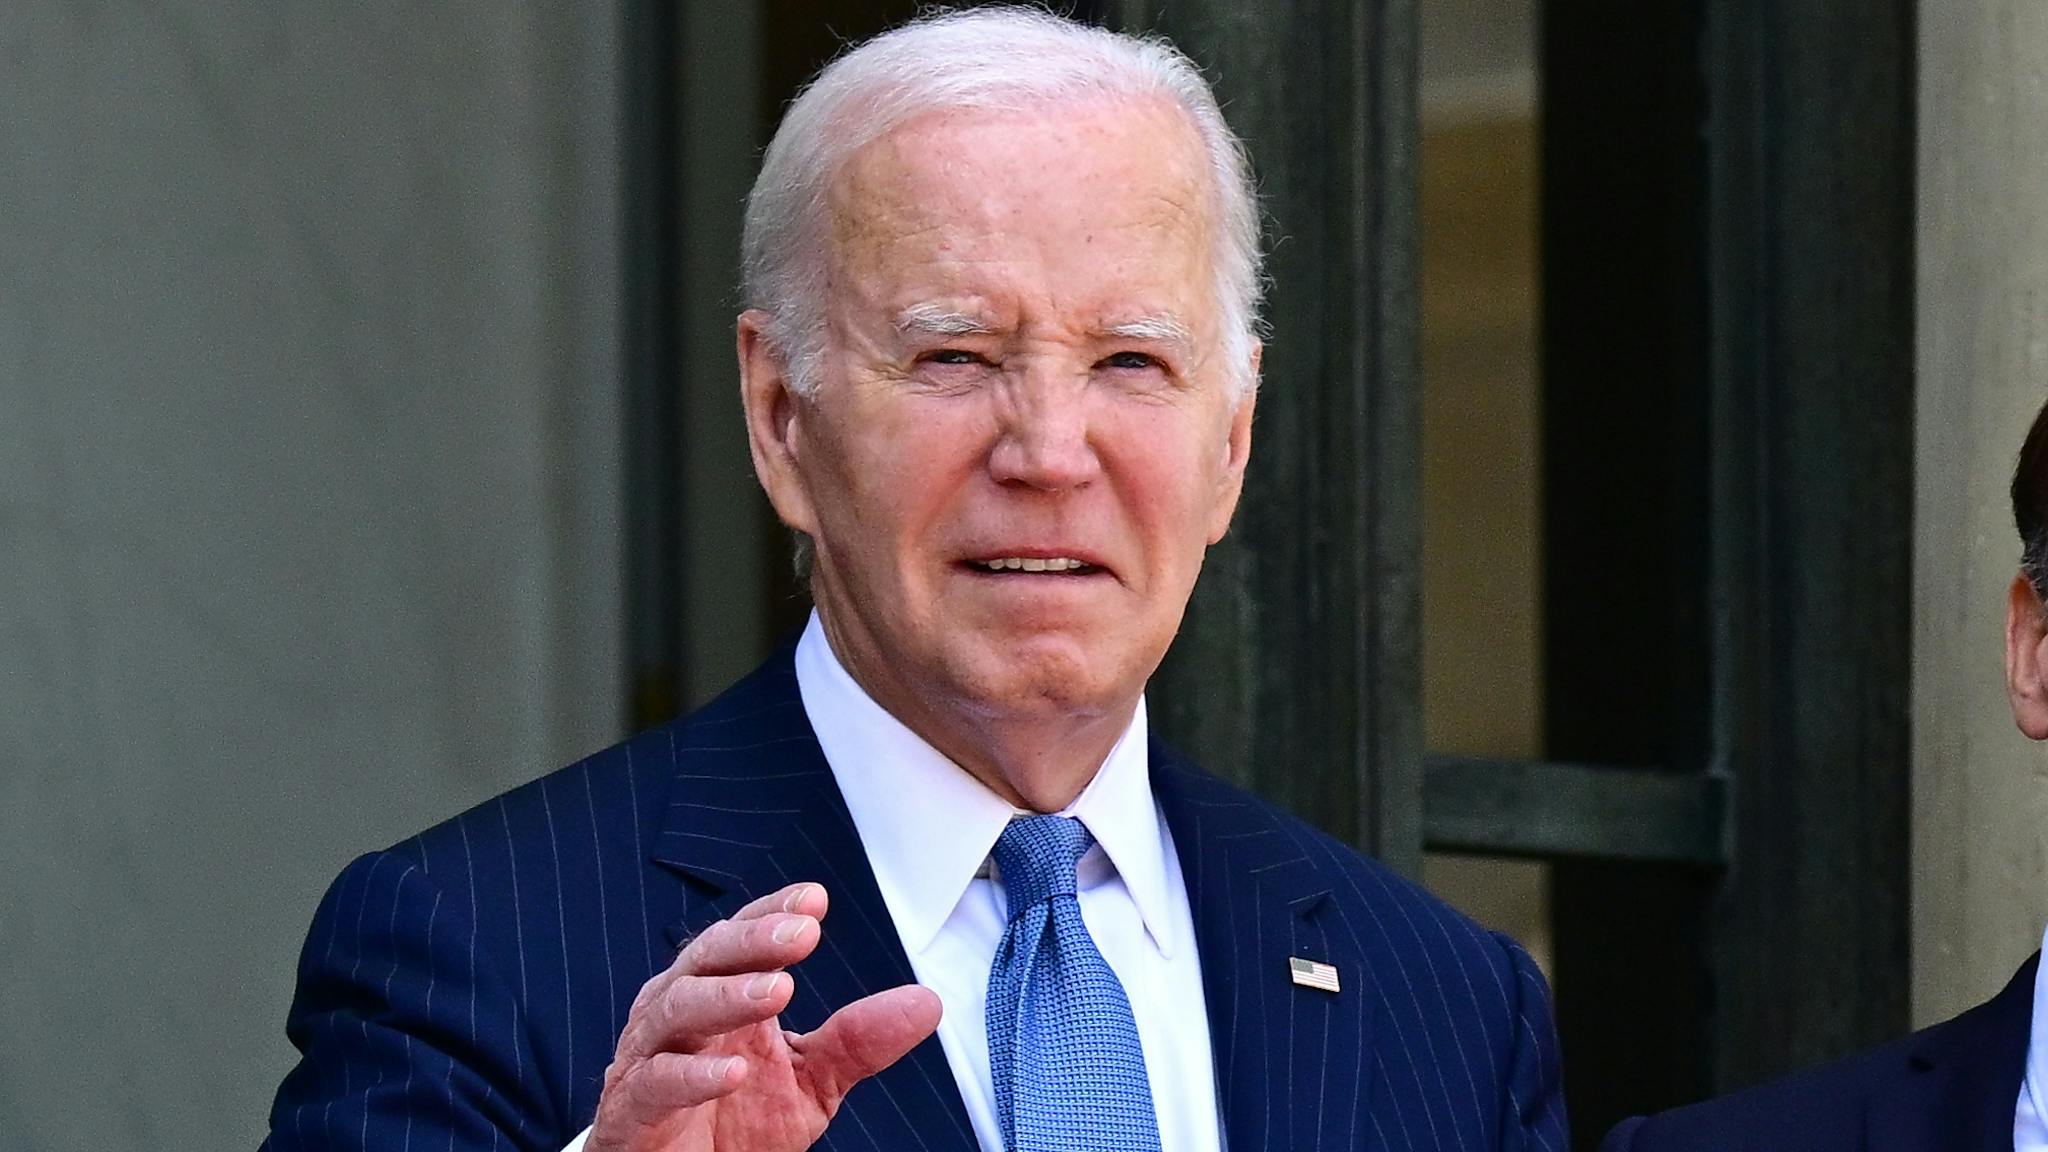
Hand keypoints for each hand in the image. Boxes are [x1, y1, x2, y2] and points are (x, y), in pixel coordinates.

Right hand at [587, 882, 942, 1151]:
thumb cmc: (734, 1126)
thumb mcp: (811, 1083)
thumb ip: (857, 1042)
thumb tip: (926, 1003)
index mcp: (720, 997)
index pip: (741, 940)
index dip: (770, 915)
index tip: (814, 901)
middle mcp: (678, 1016)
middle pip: (704, 959)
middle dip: (752, 941)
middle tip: (801, 934)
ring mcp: (648, 1060)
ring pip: (673, 1009)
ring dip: (725, 996)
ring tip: (778, 990)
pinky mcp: (631, 1111)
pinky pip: (654, 1083)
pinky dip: (693, 1075)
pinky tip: (734, 1071)